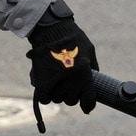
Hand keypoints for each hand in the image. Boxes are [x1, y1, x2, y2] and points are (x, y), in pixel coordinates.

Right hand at [26, 0, 97, 119]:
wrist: (50, 29)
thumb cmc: (72, 38)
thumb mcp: (89, 51)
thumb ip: (93, 69)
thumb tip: (94, 85)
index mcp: (84, 73)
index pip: (89, 100)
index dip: (88, 105)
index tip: (86, 107)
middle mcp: (71, 80)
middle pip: (72, 100)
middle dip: (71, 95)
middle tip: (69, 85)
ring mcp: (56, 81)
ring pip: (58, 99)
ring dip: (58, 94)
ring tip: (57, 82)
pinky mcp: (41, 81)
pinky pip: (45, 98)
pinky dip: (46, 94)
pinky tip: (47, 87)